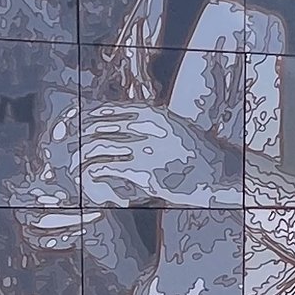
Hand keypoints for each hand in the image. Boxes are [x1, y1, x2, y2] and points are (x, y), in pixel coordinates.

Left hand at [77, 104, 218, 204]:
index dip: (83, 122)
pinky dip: (94, 177)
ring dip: (80, 160)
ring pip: (95, 148)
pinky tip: (95, 183)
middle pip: (96, 127)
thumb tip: (116, 132)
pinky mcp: (145, 173)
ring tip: (76, 172)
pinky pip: (106, 170)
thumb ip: (146, 128)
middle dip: (78, 142)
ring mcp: (145, 149)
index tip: (72, 133)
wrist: (223, 174)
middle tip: (71, 156)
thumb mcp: (172, 129)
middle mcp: (146, 127)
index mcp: (151, 113)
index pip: (104, 111)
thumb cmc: (197, 155)